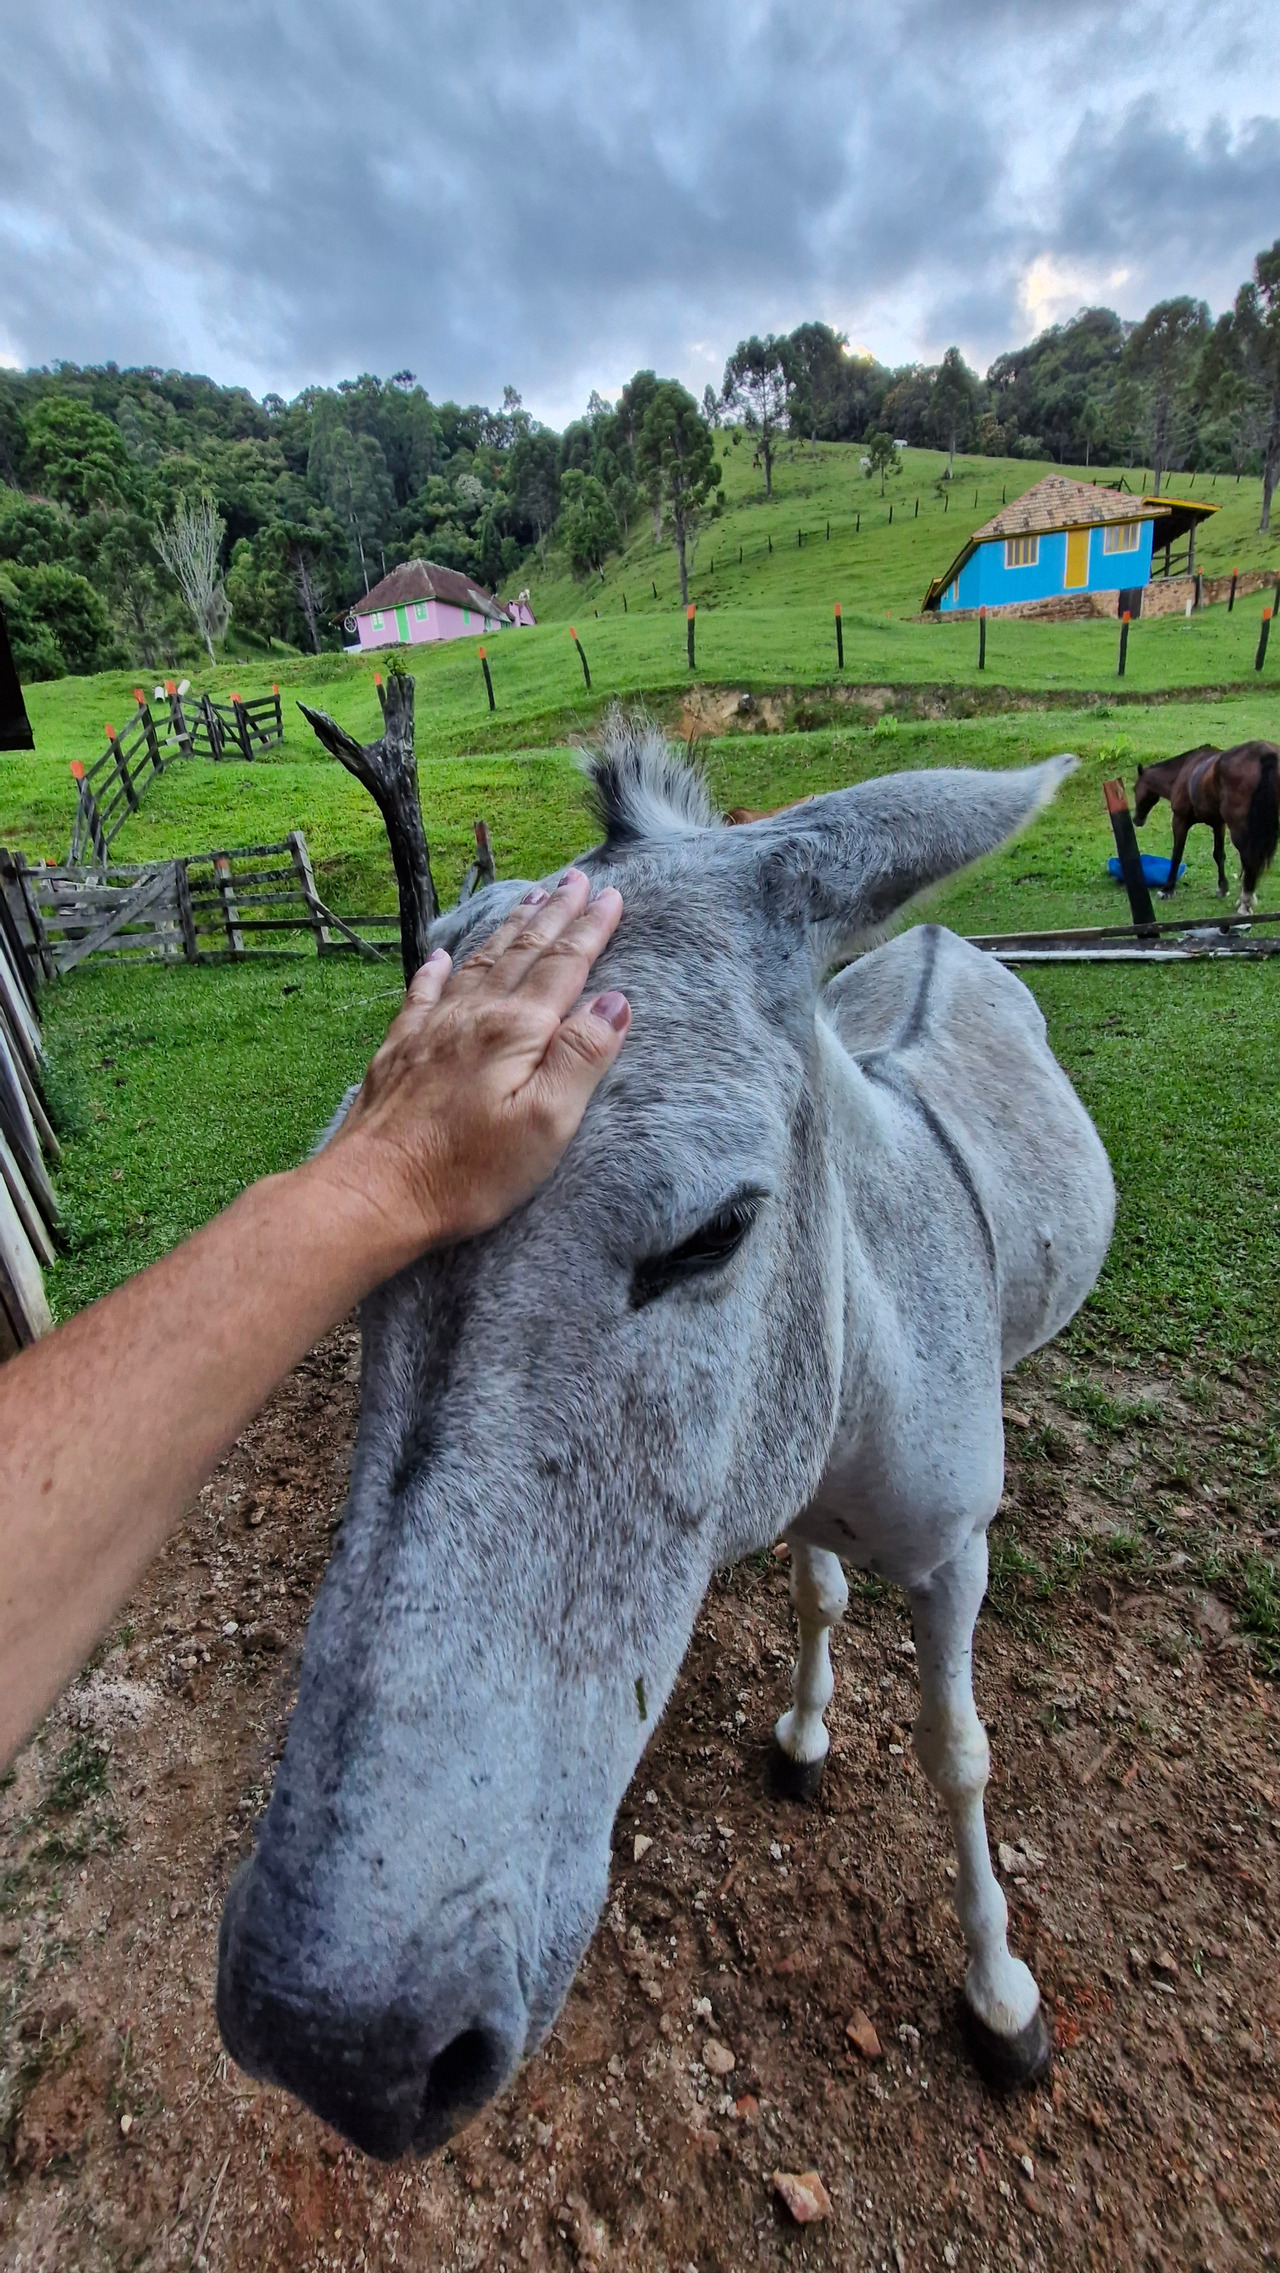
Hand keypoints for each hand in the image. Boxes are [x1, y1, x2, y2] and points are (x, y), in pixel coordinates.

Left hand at [310, 869, 628, 1276]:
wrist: (374, 1191)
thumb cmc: (467, 1171)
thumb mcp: (547, 1123)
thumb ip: (582, 1057)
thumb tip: (615, 1001)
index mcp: (516, 1031)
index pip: (564, 967)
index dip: (590, 930)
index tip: (612, 896)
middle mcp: (473, 1016)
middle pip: (522, 952)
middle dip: (554, 913)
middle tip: (577, 878)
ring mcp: (431, 1030)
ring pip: (478, 962)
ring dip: (508, 928)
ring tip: (529, 898)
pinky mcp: (400, 1052)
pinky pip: (423, 993)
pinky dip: (437, 968)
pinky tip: (440, 956)